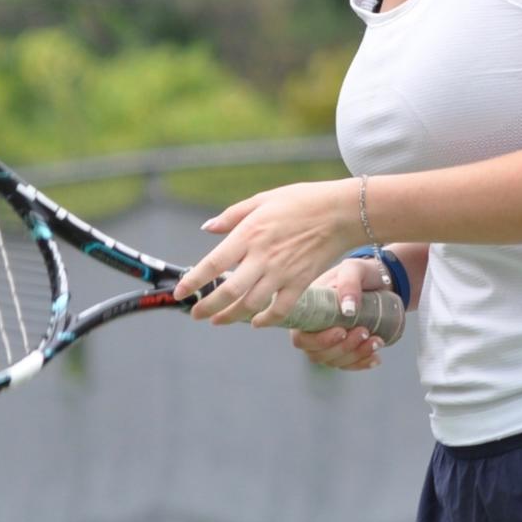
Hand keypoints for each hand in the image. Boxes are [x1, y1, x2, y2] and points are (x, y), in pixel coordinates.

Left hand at [171, 178, 362, 326]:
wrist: (340, 211)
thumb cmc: (301, 201)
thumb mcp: (262, 199)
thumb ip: (232, 216)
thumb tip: (207, 228)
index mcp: (249, 234)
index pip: (213, 264)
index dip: (193, 281)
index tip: (181, 292)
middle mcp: (262, 257)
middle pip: (228, 292)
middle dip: (208, 307)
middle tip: (196, 315)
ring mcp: (282, 273)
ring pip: (251, 304)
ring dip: (231, 316)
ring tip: (218, 320)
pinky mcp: (301, 283)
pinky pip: (280, 309)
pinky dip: (266, 320)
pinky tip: (256, 322)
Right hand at [290, 254, 390, 370]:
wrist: (378, 281)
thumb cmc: (359, 272)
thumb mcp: (354, 268)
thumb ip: (349, 282)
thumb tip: (348, 309)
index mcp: (308, 311)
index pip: (301, 337)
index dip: (318, 341)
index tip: (341, 331)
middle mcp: (312, 329)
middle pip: (317, 354)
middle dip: (343, 348)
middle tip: (365, 331)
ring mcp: (327, 342)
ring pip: (334, 361)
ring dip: (355, 356)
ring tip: (377, 341)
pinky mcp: (343, 349)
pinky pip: (348, 364)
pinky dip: (362, 363)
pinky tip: (376, 357)